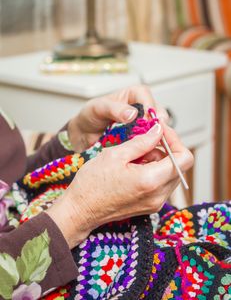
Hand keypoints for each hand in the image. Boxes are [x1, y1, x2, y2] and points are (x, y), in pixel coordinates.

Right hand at [47, 122, 192, 248]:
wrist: (80, 210)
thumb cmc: (92, 183)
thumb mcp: (116, 154)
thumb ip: (142, 141)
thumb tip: (158, 130)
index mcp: (151, 181)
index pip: (184, 158)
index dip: (175, 140)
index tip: (160, 131)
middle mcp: (158, 195)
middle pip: (179, 166)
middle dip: (166, 149)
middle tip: (145, 140)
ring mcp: (155, 203)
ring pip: (171, 174)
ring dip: (159, 160)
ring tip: (135, 156)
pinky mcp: (150, 206)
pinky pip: (161, 184)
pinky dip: (153, 171)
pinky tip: (135, 167)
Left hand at [67, 85, 167, 151]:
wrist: (83, 134)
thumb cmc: (90, 116)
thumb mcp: (98, 108)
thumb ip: (114, 109)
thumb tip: (132, 114)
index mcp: (132, 95)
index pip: (145, 96)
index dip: (149, 107)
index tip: (147, 120)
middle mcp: (140, 108)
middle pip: (157, 112)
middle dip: (157, 123)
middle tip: (153, 134)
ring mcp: (142, 124)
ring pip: (157, 128)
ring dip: (156, 136)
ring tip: (150, 144)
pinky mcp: (141, 138)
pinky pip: (151, 141)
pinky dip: (150, 146)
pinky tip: (146, 150)